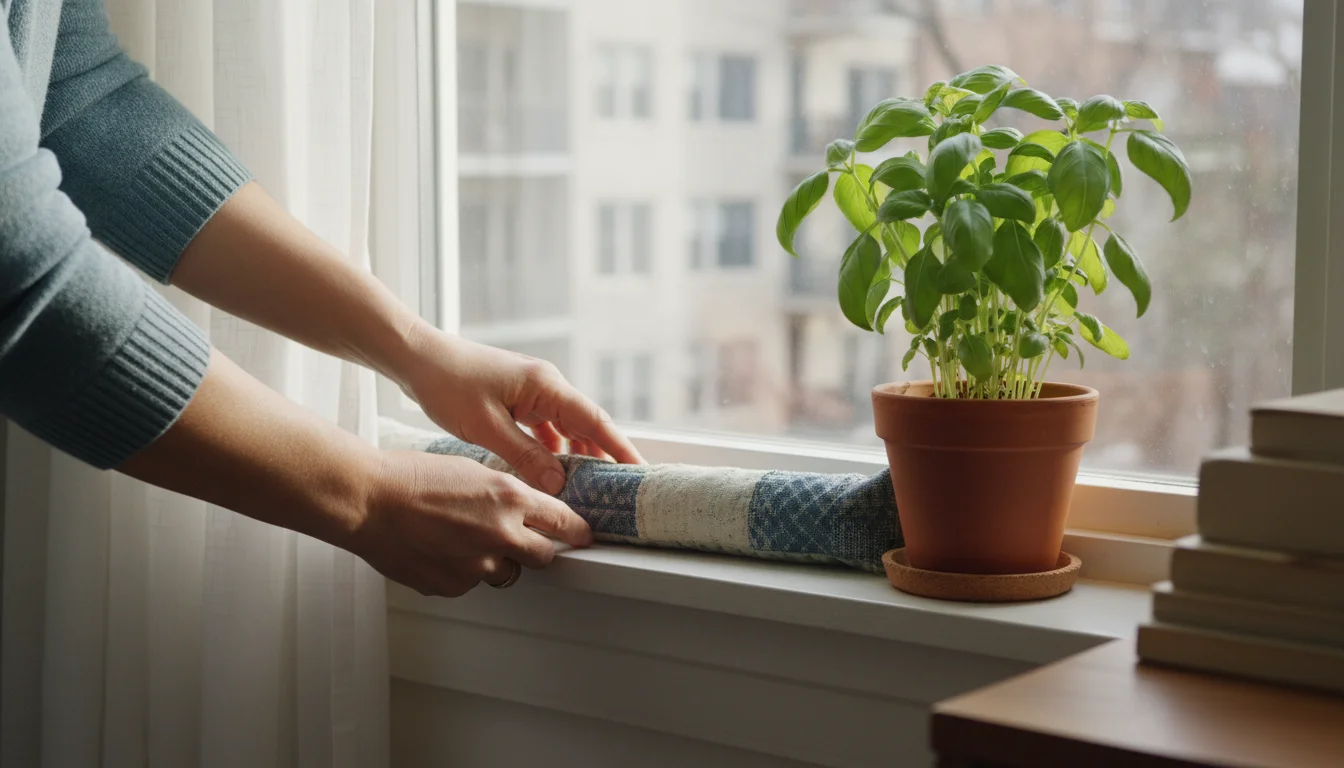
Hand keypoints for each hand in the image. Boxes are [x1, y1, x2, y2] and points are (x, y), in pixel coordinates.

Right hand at [347, 450, 592, 596]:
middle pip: (544, 556)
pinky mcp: (453, 587)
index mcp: (510, 498)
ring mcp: (478, 566)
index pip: (563, 521)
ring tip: (462, 539)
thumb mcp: (473, 471)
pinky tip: (439, 550)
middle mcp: (502, 535)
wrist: (369, 501)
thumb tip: (521, 510)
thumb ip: (504, 495)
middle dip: (537, 548)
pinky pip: (471, 583)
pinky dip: (462, 571)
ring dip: (495, 560)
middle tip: (522, 540)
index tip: (583, 535)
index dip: (575, 530)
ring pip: (505, 572)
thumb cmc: (412, 478)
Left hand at [395, 326, 644, 493]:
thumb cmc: (448, 384)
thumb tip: (559, 483)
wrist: (418, 358)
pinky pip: (545, 428)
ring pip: (565, 428)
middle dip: (603, 456)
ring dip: (576, 456)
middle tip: (618, 489)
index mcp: (546, 386)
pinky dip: (551, 450)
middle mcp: (546, 385)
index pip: (595, 421)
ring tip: (588, 487)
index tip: (639, 471)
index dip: (620, 448)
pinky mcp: (517, 399)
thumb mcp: (486, 427)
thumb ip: (525, 455)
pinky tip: (550, 472)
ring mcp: (532, 391)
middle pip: (586, 425)